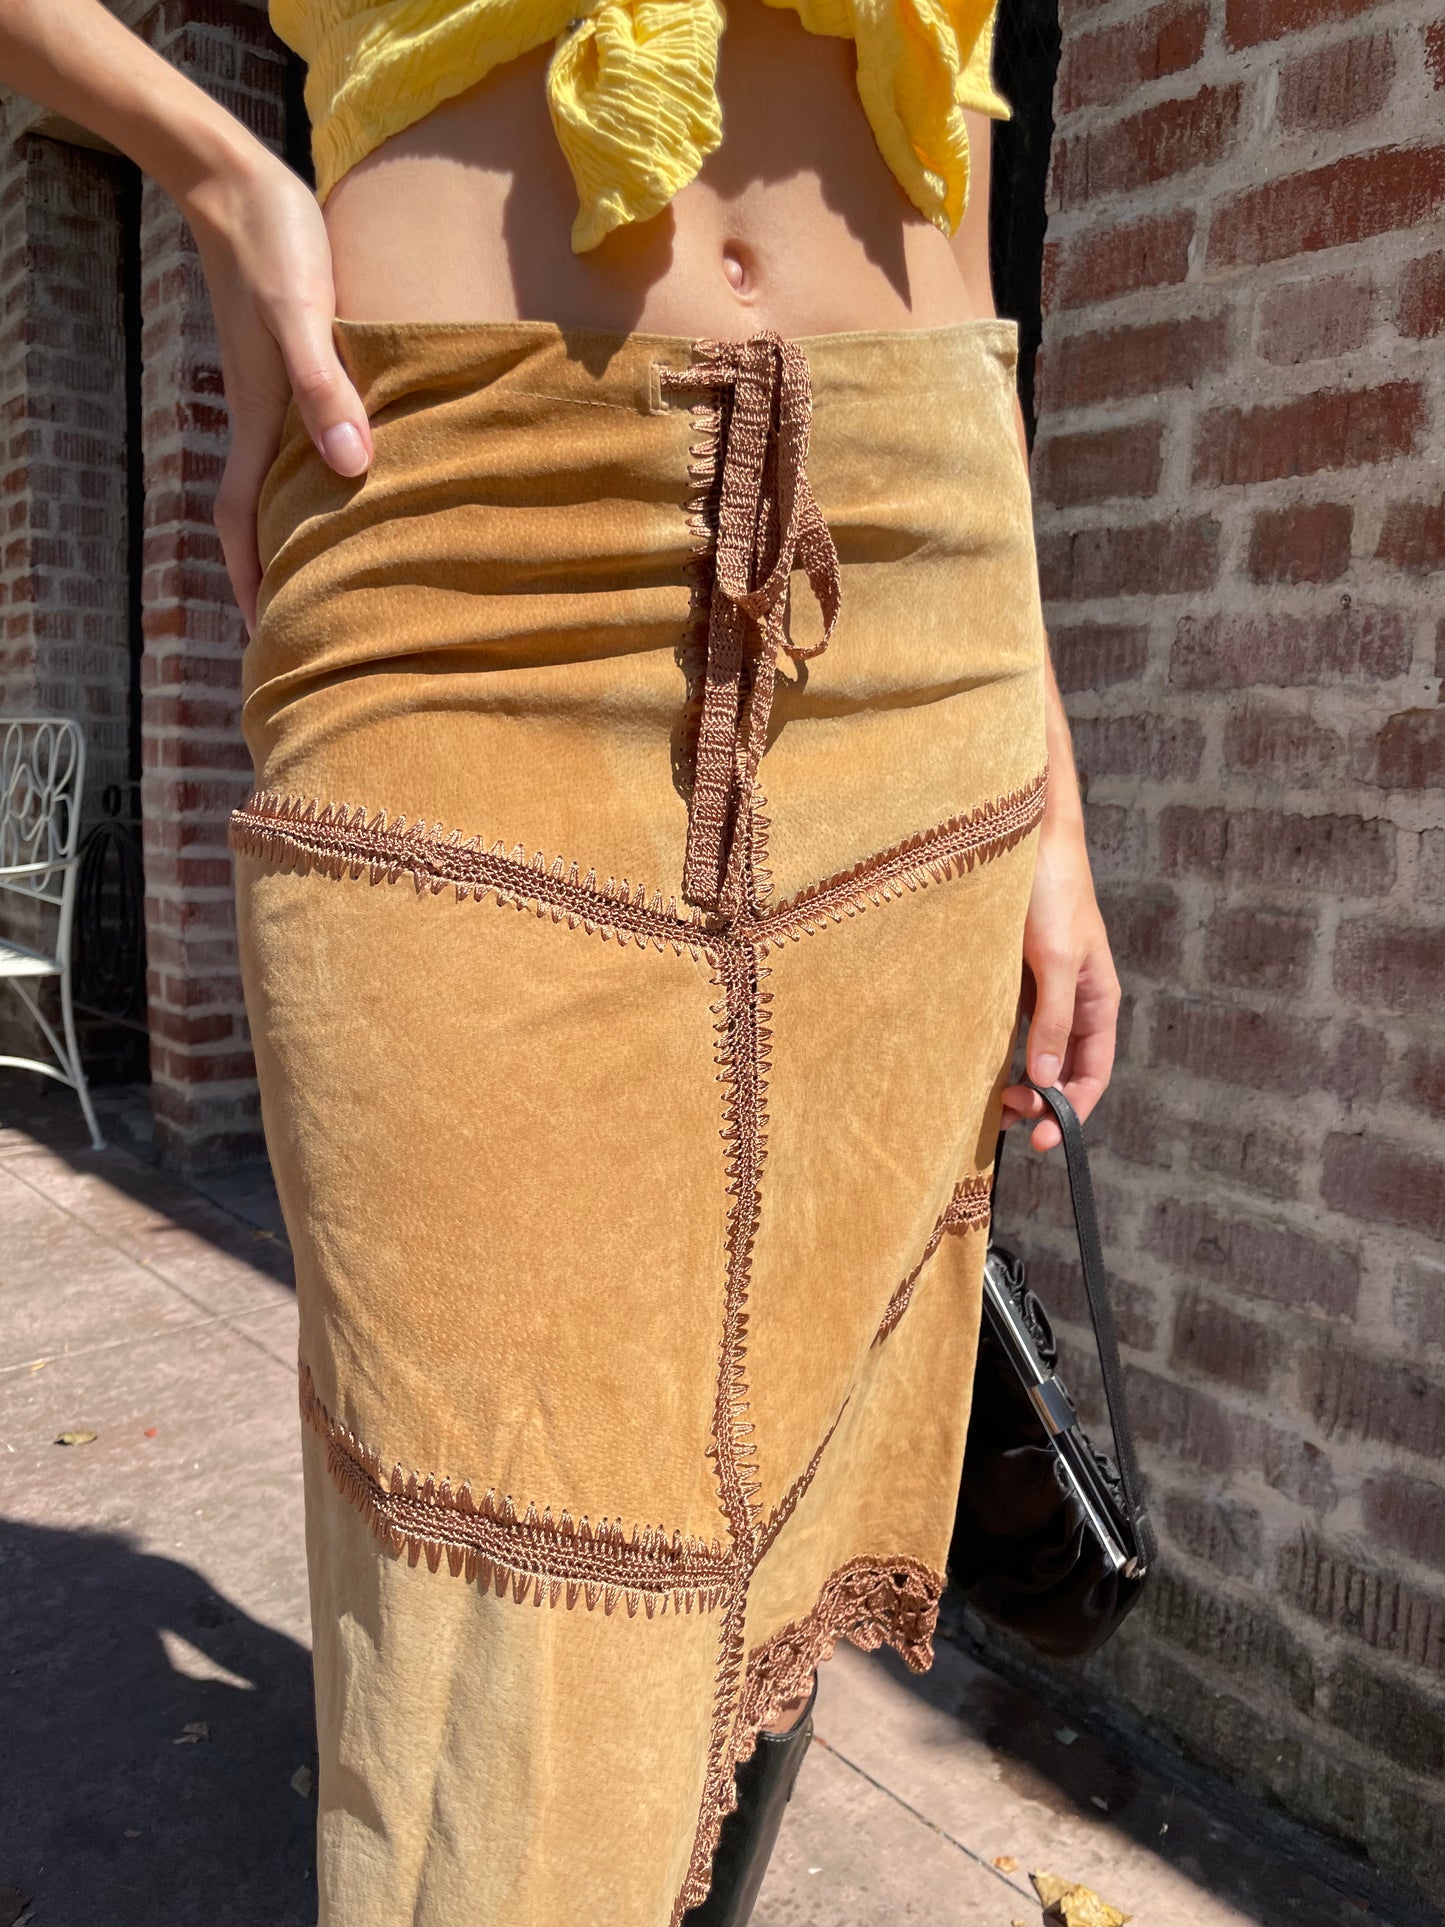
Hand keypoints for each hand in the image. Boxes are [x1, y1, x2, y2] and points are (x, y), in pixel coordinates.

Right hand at [183, 151, 372, 631]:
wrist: (242, 182)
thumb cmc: (275, 245)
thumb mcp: (302, 316)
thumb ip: (326, 388)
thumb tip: (351, 467)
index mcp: (262, 422)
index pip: (244, 523)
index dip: (252, 581)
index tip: (268, 637)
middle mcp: (266, 419)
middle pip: (263, 516)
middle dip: (279, 574)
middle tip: (310, 627)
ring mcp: (279, 393)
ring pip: (287, 481)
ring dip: (304, 527)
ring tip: (341, 572)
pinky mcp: (298, 365)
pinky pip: (309, 439)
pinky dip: (327, 472)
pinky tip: (360, 480)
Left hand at [1000, 815, 1119, 1152]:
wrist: (1026, 837)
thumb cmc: (1052, 891)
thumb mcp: (1054, 959)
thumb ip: (1053, 1020)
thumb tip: (1047, 1078)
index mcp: (1097, 1000)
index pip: (1094, 1072)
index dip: (1072, 1110)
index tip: (1044, 1139)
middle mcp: (1073, 1001)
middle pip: (1065, 1069)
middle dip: (1042, 1102)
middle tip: (1006, 1120)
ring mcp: (1043, 990)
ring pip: (1036, 1052)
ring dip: (1018, 1081)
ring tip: (990, 1104)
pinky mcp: (1015, 977)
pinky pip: (1011, 1027)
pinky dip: (1000, 1051)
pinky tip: (978, 1064)